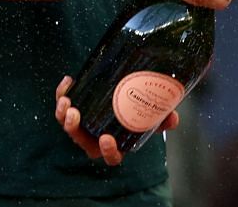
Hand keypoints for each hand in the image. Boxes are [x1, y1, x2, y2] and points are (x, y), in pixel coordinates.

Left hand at [55, 75, 179, 164]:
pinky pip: (64, 105)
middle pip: (81, 140)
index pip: (111, 156)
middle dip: (74, 129)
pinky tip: (68, 81)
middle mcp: (95, 139)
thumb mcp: (151, 115)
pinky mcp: (74, 110)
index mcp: (115, 145)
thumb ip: (162, 118)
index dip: (108, 150)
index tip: (106, 138)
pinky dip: (63, 94)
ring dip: (63, 115)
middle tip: (75, 114)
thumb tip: (174, 118)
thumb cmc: (137, 111)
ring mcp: (83, 126)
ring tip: (66, 100)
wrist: (127, 93)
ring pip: (68, 125)